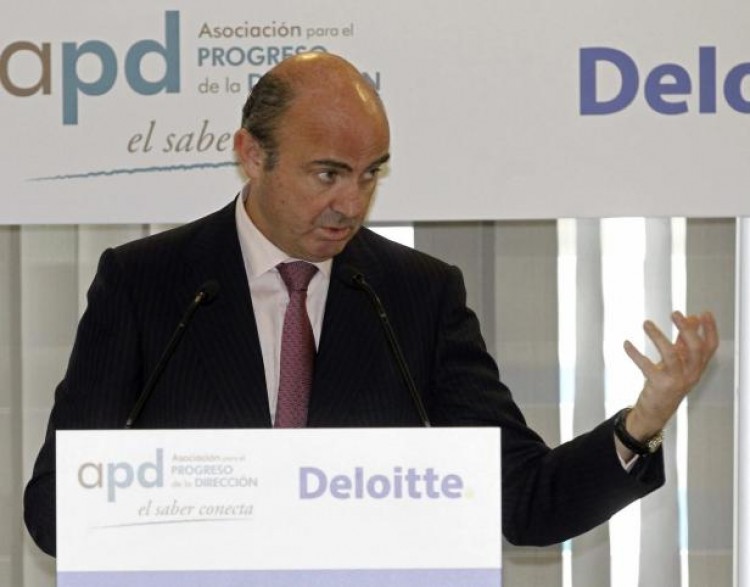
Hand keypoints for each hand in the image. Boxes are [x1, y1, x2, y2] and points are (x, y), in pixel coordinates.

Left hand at [617, 311, 718, 458]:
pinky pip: (646, 366)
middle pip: (696, 349)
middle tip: (675, 313)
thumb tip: (691, 318)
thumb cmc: (668, 382)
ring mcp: (676, 381)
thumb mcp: (679, 361)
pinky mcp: (658, 385)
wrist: (656, 411)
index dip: (710, 329)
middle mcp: (691, 374)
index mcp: (697, 367)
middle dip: (687, 330)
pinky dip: (635, 353)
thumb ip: (684, 341)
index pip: (710, 347)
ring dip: (658, 337)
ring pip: (671, 355)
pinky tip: (626, 343)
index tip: (703, 312)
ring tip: (646, 323)